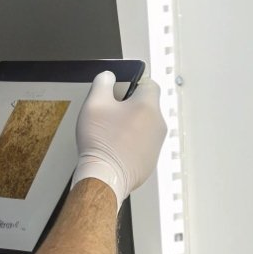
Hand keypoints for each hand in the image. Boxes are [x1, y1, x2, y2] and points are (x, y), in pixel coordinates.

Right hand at [70, 73, 166, 202]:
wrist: (105, 177)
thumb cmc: (100, 141)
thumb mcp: (94, 103)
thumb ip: (103, 82)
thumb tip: (109, 76)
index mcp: (148, 106)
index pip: (150, 83)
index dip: (134, 83)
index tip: (120, 90)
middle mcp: (158, 124)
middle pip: (147, 106)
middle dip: (129, 106)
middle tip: (109, 114)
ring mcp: (157, 144)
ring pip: (145, 126)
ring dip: (130, 125)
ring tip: (109, 133)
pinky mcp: (151, 161)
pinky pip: (142, 144)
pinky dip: (131, 143)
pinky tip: (114, 148)